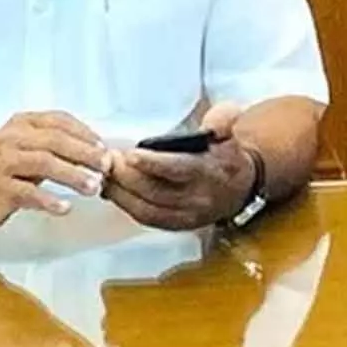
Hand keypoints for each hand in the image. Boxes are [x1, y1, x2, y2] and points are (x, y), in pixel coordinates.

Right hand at [0, 111, 110, 228]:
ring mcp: (4, 164)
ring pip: (44, 164)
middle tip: (105, 166)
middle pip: (55, 141)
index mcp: (22, 125)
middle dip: (84, 153)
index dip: (84, 132)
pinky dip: (48, 200)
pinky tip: (64, 207)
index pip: (58, 120)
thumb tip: (93, 152)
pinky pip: (28, 194)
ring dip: (72, 175)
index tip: (103, 146)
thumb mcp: (23, 145)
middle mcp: (13, 140)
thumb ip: (52, 145)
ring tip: (93, 186)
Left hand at [103, 103, 254, 230]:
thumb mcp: (229, 132)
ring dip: (120, 193)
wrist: (241, 188)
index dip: (153, 163)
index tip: (130, 153)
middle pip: (155, 192)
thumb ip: (222, 120)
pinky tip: (111, 190)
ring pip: (147, 209)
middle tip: (108, 159)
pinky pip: (147, 219)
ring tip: (104, 174)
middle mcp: (198, 199)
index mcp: (210, 172)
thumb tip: (214, 122)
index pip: (179, 169)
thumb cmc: (227, 155)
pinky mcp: (177, 225)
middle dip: (126, 176)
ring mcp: (187, 216)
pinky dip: (126, 205)